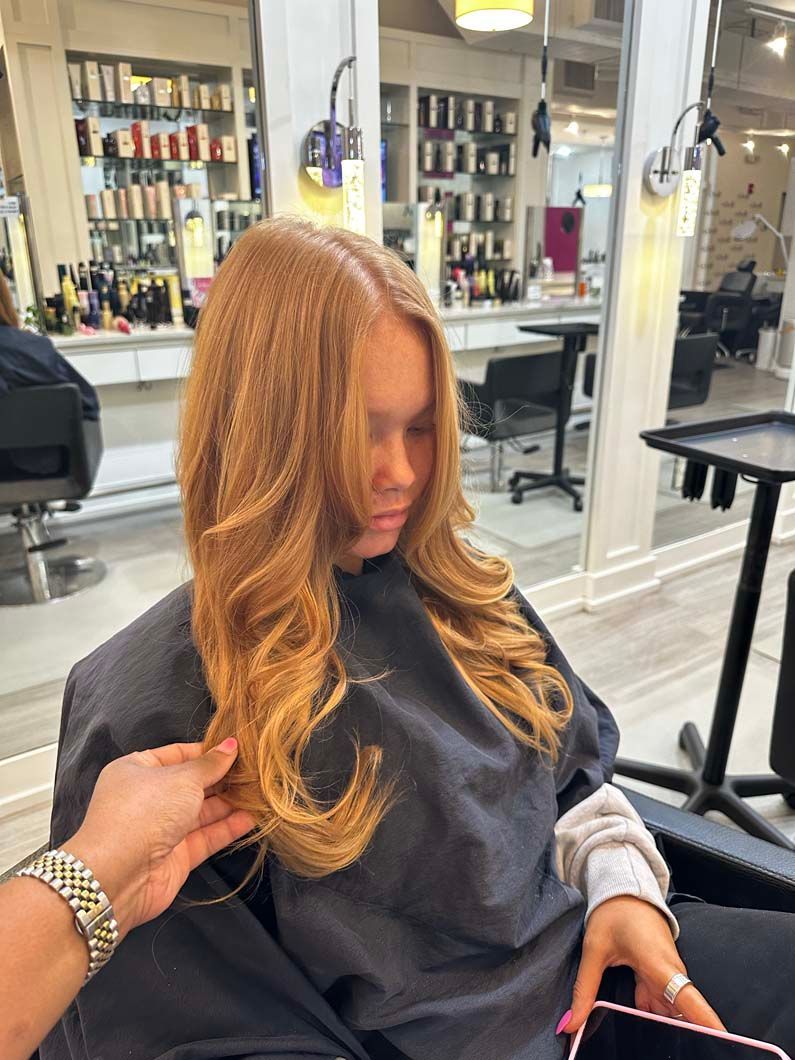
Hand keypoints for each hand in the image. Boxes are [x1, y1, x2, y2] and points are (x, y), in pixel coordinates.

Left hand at [65, 739, 254, 939]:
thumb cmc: (144, 812)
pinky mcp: (175, 856)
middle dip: (222, 778)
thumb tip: (231, 745)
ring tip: (260, 792)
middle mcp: (148, 798)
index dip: (207, 751)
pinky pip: (205, 837)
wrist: (118, 875)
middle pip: (191, 784)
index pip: (178, 754)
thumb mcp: (181, 779)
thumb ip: (210, 765)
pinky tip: (252, 817)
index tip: (238, 748)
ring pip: (201, 811)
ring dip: (229, 803)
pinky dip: (227, 827)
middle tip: (256, 771)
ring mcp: (161, 829)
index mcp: (137, 770)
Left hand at [565, 896, 725, 1033]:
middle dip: (676, 1038)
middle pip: (681, 1016)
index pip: (693, 1004)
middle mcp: (671, 973)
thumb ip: (584, 990)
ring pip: (669, 1011)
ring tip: (646, 1049)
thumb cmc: (614, 913)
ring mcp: (668, 974)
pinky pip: (660, 1002)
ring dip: (659, 1027)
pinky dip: (650, 1014)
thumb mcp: (594, 951)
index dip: (710, 1028)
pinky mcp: (661, 975)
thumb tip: (571, 1024)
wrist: (624, 890)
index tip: (725, 1048)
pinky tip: (637, 1027)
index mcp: (660, 966)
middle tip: (657, 1055)